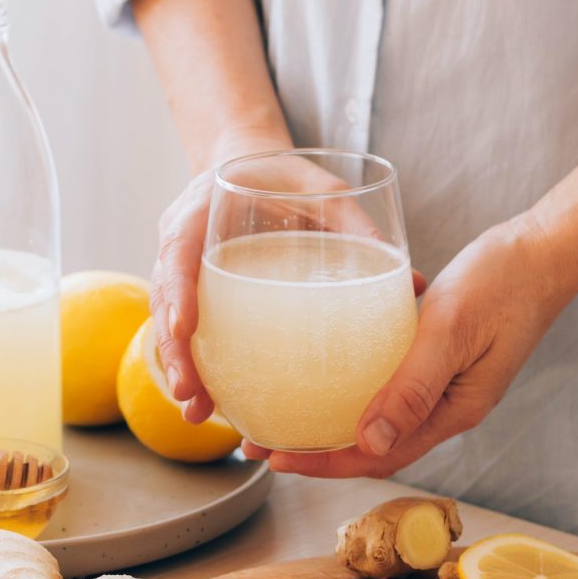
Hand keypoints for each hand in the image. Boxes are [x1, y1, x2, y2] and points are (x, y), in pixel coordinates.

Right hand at [150, 155, 427, 424]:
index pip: (179, 251)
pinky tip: (209, 404)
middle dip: (173, 351)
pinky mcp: (195, 295)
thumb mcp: (321, 188)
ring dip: (180, 369)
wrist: (248, 167)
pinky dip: (195, 366)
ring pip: (167, 323)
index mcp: (201, 210)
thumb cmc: (283, 176)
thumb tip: (413, 283)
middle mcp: (181, 244)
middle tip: (191, 392)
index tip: (185, 328)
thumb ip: (355, 225)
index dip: (178, 291)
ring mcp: (182, 272)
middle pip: (164, 300)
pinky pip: (186, 332)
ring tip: (198, 411)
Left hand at [244, 214, 572, 477]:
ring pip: (376, 420)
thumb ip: (414, 386)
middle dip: (314, 452)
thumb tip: (370, 439)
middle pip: (371, 446)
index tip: (275, 458)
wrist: (544, 250)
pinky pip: (385, 389)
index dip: (324, 463)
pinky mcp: (435, 362)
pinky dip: (349, 392)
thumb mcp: (451, 331)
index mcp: (452, 412)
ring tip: (279, 417)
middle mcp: (444, 408)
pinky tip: (318, 379)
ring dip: (328, 424)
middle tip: (257, 445)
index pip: (378, 455)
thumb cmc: (503, 283)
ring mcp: (441, 387)